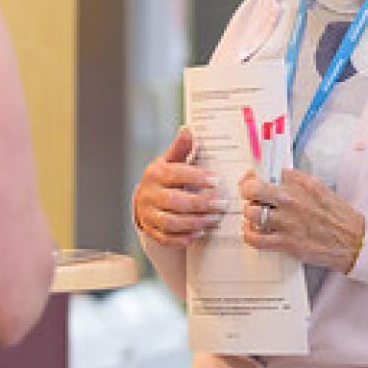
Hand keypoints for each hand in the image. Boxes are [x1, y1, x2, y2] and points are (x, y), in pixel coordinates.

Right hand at [133, 127, 225, 247]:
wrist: (145, 199)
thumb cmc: (164, 178)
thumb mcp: (170, 160)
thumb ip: (180, 148)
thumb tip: (188, 130)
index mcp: (155, 173)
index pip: (175, 174)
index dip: (195, 177)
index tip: (216, 179)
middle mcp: (149, 194)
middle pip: (174, 201)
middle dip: (200, 204)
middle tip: (222, 204)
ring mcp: (148, 214)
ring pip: (170, 222)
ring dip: (194, 222)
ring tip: (213, 219)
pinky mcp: (151, 230)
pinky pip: (166, 238)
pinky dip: (182, 238)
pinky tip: (198, 233)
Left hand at [238, 168, 366, 272]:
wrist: (353, 241)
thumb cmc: (338, 217)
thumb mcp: (320, 189)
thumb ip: (297, 183)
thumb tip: (276, 179)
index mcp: (300, 183)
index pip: (267, 171)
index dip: (255, 176)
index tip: (251, 179)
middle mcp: (291, 199)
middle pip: (252, 189)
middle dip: (247, 192)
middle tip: (250, 197)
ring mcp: (287, 221)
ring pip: (251, 212)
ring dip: (250, 215)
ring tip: (255, 217)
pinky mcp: (286, 242)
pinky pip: (255, 238)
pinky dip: (249, 235)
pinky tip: (252, 232)